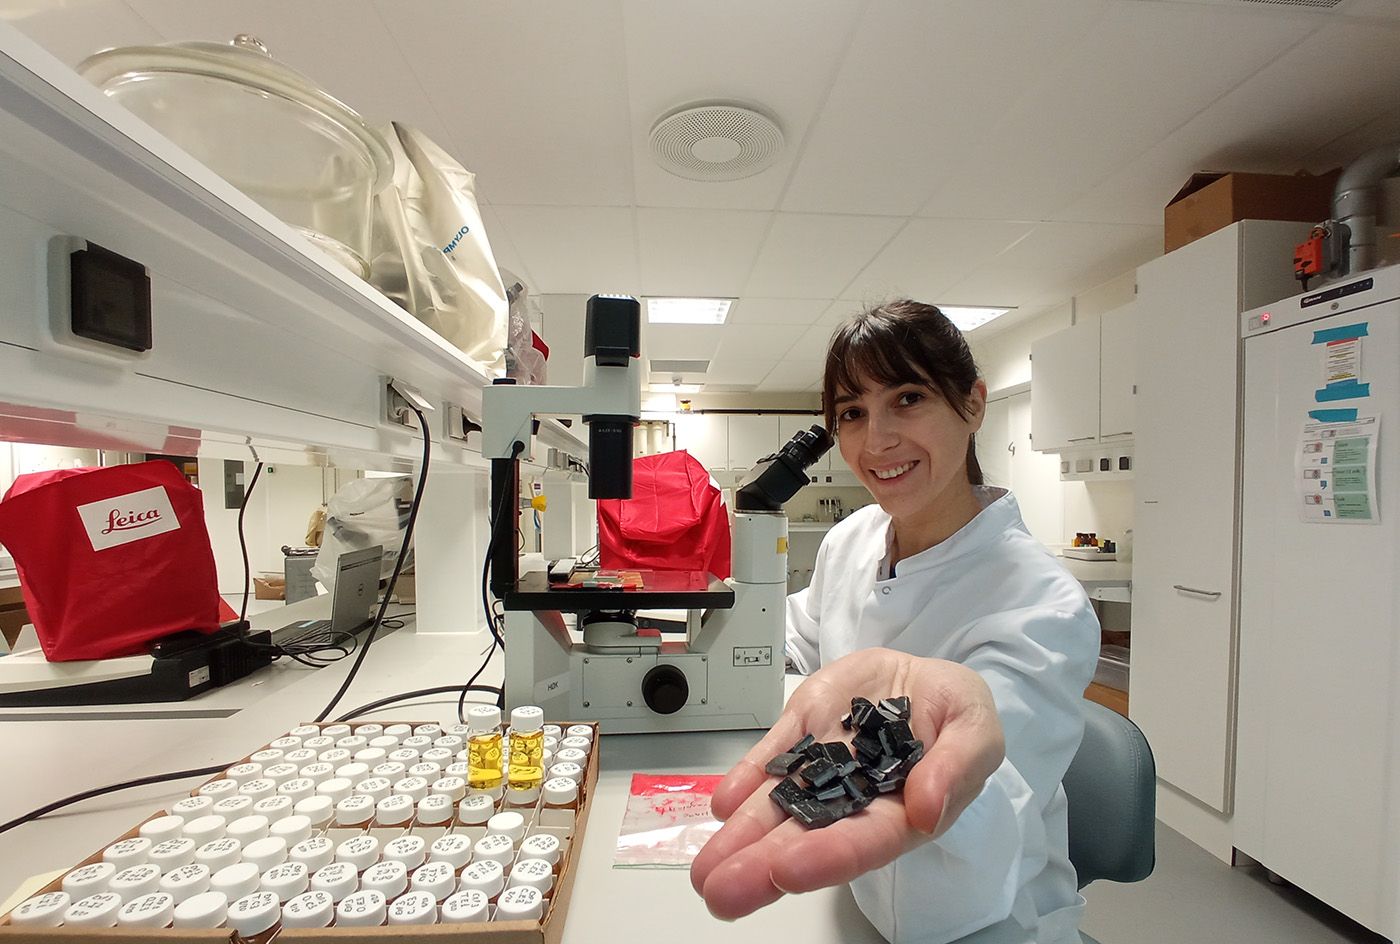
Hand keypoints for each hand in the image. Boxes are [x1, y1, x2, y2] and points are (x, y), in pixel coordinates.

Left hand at [690, 647, 1003, 919]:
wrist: (924, 676)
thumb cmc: (956, 713)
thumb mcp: (976, 729)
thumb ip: (958, 767)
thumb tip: (928, 807)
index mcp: (903, 811)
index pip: (863, 841)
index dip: (826, 857)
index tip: (786, 870)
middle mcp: (854, 798)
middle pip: (807, 837)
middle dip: (761, 866)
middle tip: (721, 890)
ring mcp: (823, 766)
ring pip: (779, 805)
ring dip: (740, 837)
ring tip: (705, 868)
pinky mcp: (803, 733)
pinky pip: (773, 758)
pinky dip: (746, 779)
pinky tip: (722, 804)